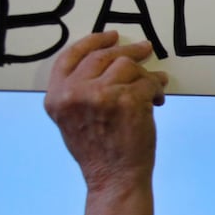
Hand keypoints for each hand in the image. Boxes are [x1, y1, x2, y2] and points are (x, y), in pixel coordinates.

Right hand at [44, 32, 168, 191]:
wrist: (114, 179)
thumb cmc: (98, 152)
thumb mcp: (71, 120)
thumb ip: (78, 91)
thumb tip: (107, 60)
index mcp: (56, 97)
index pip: (70, 56)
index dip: (93, 42)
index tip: (111, 36)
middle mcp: (74, 93)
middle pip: (103, 56)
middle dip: (127, 50)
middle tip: (144, 49)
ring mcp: (101, 95)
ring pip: (127, 66)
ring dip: (145, 74)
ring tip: (154, 86)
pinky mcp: (128, 100)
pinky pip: (147, 82)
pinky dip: (156, 88)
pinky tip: (158, 98)